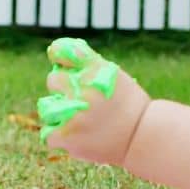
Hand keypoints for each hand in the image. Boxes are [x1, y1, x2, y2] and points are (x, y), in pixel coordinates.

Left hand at [37, 38, 150, 166]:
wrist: (142, 136)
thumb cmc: (127, 104)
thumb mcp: (113, 75)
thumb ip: (87, 63)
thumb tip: (54, 51)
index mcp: (95, 69)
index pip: (59, 51)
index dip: (58, 57)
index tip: (60, 62)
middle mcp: (83, 88)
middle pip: (53, 80)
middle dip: (62, 88)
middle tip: (79, 100)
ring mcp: (73, 112)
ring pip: (47, 107)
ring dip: (58, 112)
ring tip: (78, 119)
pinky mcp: (68, 135)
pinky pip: (49, 133)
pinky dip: (59, 135)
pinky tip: (76, 134)